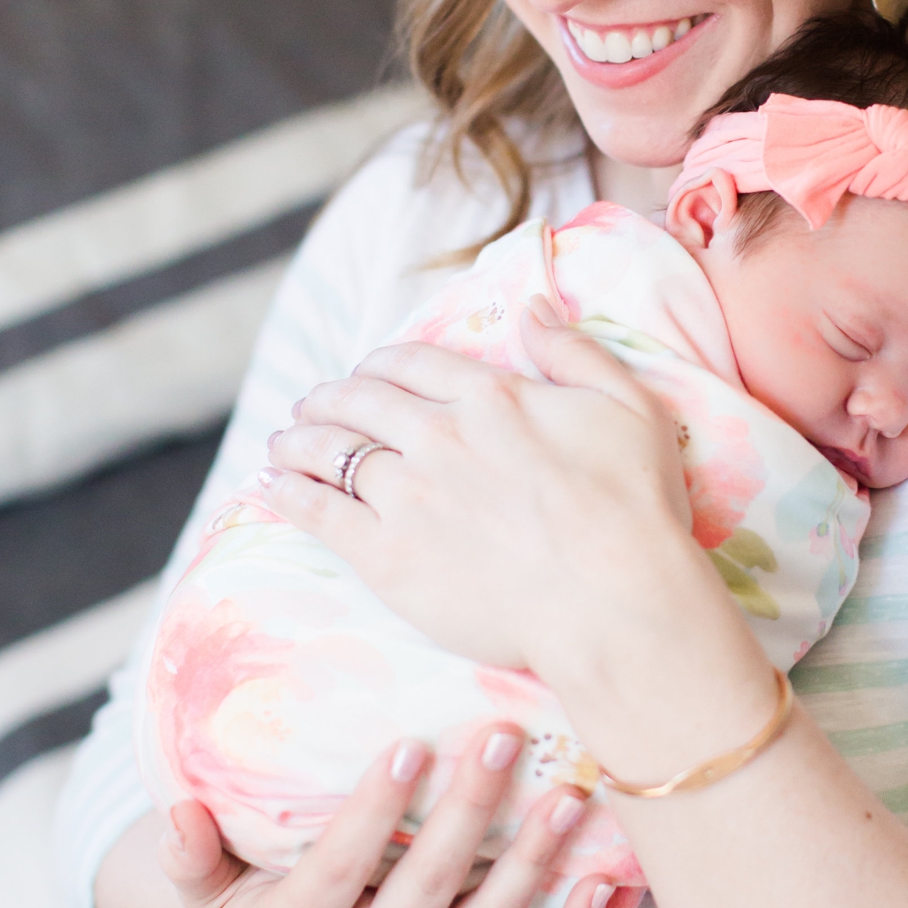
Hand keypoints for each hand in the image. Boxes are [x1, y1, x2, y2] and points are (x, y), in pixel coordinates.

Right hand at [157, 719, 617, 907]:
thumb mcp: (206, 877)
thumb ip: (188, 853)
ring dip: (536, 863)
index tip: (410, 742)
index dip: (374, 811)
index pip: (339, 868)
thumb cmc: (257, 882)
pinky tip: (610, 881)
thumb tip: (177, 814)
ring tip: (571, 794)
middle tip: (502, 737)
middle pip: (428, 892)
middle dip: (469, 813)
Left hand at [255, 299, 693, 675]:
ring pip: (331, 452)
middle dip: (328, 398)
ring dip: (299, 440)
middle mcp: (439, 435)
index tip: (367, 373)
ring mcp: (407, 495)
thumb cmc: (635, 508)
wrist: (614, 598)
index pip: (413, 363)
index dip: (381, 365)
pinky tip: (272, 485)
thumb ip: (575, 352)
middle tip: (311, 404)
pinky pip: (319, 512)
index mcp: (492, 397)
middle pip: (361, 401)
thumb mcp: (630, 407)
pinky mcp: (387, 555)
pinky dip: (288, 492)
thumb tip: (533, 308)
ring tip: (282, 442)